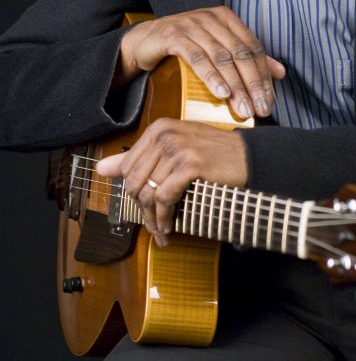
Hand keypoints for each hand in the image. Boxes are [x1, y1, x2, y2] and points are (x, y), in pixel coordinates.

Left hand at [96, 119, 247, 246]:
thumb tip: (102, 169)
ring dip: (154, 219)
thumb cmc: (215, 156)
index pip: (128, 167)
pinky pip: (164, 198)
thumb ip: (140, 158)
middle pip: (135, 182)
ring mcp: (177, 148)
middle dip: (141, 211)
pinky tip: (171, 225)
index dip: (133, 193)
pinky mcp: (189, 165)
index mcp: (158, 129)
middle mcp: (164, 135)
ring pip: (148, 193)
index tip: (143, 209)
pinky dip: (165, 217)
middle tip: (154, 228)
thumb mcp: (176, 150)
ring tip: (163, 231)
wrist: (249, 158)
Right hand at [115, 6, 285, 118]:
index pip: (253, 48)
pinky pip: (197, 58)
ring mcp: (193, 25)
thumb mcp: (218, 50)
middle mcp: (212, 18)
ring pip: (222, 57)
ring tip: (243, 108)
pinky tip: (221, 93)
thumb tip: (281, 73)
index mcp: (227, 19)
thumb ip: (247, 58)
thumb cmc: (185, 46)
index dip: (264, 76)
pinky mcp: (174, 36)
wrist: (145, 41)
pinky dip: (211, 77)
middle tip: (259, 109)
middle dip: (253, 84)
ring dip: (235, 85)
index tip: (269, 101)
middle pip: (241, 54)